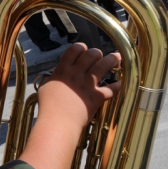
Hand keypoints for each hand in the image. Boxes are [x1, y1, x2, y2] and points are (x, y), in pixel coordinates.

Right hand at [18, 43, 120, 168]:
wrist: (58, 121)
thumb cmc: (49, 106)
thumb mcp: (45, 87)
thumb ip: (50, 79)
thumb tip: (51, 75)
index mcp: (63, 71)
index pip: (74, 50)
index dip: (80, 47)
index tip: (84, 49)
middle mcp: (77, 74)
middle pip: (91, 55)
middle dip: (97, 53)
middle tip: (99, 55)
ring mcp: (88, 85)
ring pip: (103, 65)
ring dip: (112, 59)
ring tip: (116, 57)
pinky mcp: (97, 97)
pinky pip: (112, 88)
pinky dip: (118, 85)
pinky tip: (121, 82)